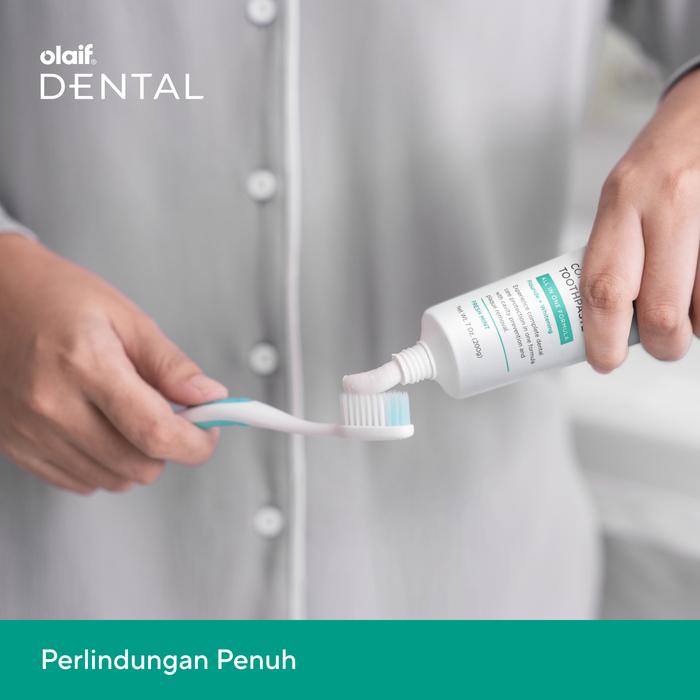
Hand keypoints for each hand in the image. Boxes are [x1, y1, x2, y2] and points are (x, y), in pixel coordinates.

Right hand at [0, 235, 227, 493]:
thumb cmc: (55, 297)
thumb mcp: (125, 317)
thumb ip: (170, 365)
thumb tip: (209, 397)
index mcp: (86, 364)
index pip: (154, 431)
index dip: (195, 442)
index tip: (209, 432)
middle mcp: (52, 405)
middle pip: (138, 464)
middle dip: (169, 446)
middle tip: (170, 414)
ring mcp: (30, 432)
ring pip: (113, 480)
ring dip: (137, 457)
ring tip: (129, 414)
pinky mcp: (16, 447)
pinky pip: (80, 482)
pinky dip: (104, 464)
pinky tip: (100, 427)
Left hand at [582, 68, 699, 371]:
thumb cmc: (664, 158)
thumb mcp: (623, 196)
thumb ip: (616, 251)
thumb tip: (606, 318)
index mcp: (623, 200)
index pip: (604, 287)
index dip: (603, 337)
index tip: (604, 360)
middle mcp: (669, 201)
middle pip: (663, 311)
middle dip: (663, 344)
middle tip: (661, 344)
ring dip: (697, 321)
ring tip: (688, 301)